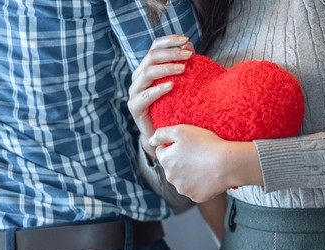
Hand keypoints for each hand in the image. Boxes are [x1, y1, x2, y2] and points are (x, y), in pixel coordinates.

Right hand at [128, 35, 193, 157]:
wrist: (163, 134)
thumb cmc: (173, 106)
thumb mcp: (180, 84)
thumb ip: (183, 66)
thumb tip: (190, 47)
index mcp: (147, 67)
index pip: (155, 46)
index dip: (169, 40)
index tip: (187, 40)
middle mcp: (138, 77)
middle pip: (151, 57)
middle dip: (171, 53)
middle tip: (189, 55)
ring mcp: (135, 92)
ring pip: (147, 73)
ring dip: (166, 68)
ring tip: (183, 69)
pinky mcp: (134, 107)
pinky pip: (145, 96)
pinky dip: (158, 90)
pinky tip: (171, 86)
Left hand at [150, 125, 263, 202]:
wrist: (227, 164)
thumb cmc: (205, 144)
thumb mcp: (181, 130)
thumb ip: (161, 134)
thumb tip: (151, 141)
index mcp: (165, 160)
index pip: (162, 152)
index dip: (174, 146)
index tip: (187, 144)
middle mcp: (170, 177)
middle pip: (172, 167)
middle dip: (180, 161)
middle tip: (197, 153)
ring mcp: (183, 189)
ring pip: (183, 179)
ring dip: (189, 173)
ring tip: (204, 164)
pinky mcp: (196, 197)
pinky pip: (195, 189)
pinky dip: (200, 183)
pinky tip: (209, 175)